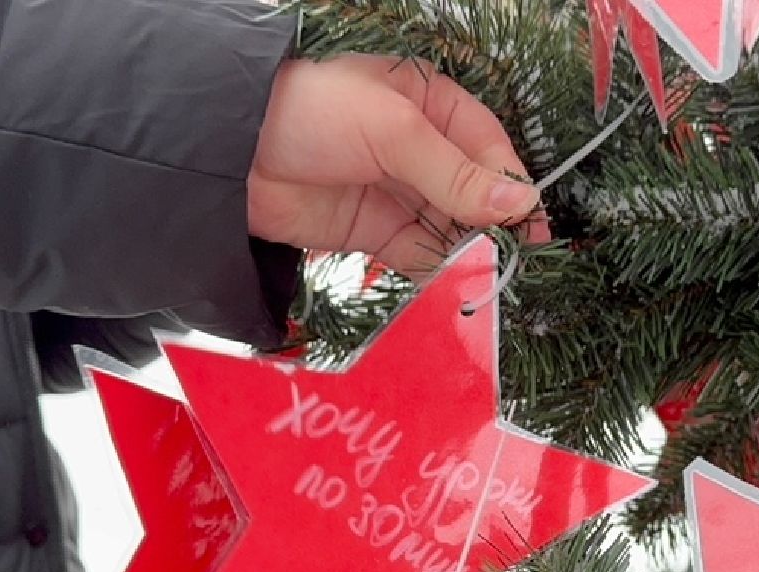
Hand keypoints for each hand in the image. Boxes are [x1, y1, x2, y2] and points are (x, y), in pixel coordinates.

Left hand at [248, 55, 549, 274]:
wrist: (228, 153)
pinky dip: (435, 270)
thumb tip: (521, 201)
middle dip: (493, 223)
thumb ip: (456, 174)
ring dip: (468, 251)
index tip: (530, 220)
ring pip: (450, 227)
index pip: (488, 146)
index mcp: (429, 103)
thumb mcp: (394, 132)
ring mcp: (395, 191)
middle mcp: (418, 147)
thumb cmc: (310, 111)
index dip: (510, 182)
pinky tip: (451, 282)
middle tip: (515, 257)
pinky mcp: (371, 231)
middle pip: (474, 191)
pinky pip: (418, 254)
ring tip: (485, 275)